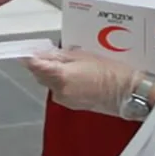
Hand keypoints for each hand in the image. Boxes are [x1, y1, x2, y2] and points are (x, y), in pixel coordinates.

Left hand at [25, 49, 144, 116]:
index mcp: (60, 76)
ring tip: (69, 63)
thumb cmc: (110, 71)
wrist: (126, 92)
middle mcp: (59, 91)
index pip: (35, 66)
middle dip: (42, 65)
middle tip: (52, 53)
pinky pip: (59, 91)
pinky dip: (61, 82)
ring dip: (52, 73)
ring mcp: (65, 100)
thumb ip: (59, 56)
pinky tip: (75, 75)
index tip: (28, 50)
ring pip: (49, 83)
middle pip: (40, 75)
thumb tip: (41, 55)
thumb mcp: (83, 55)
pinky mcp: (72, 105)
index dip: (30, 57)